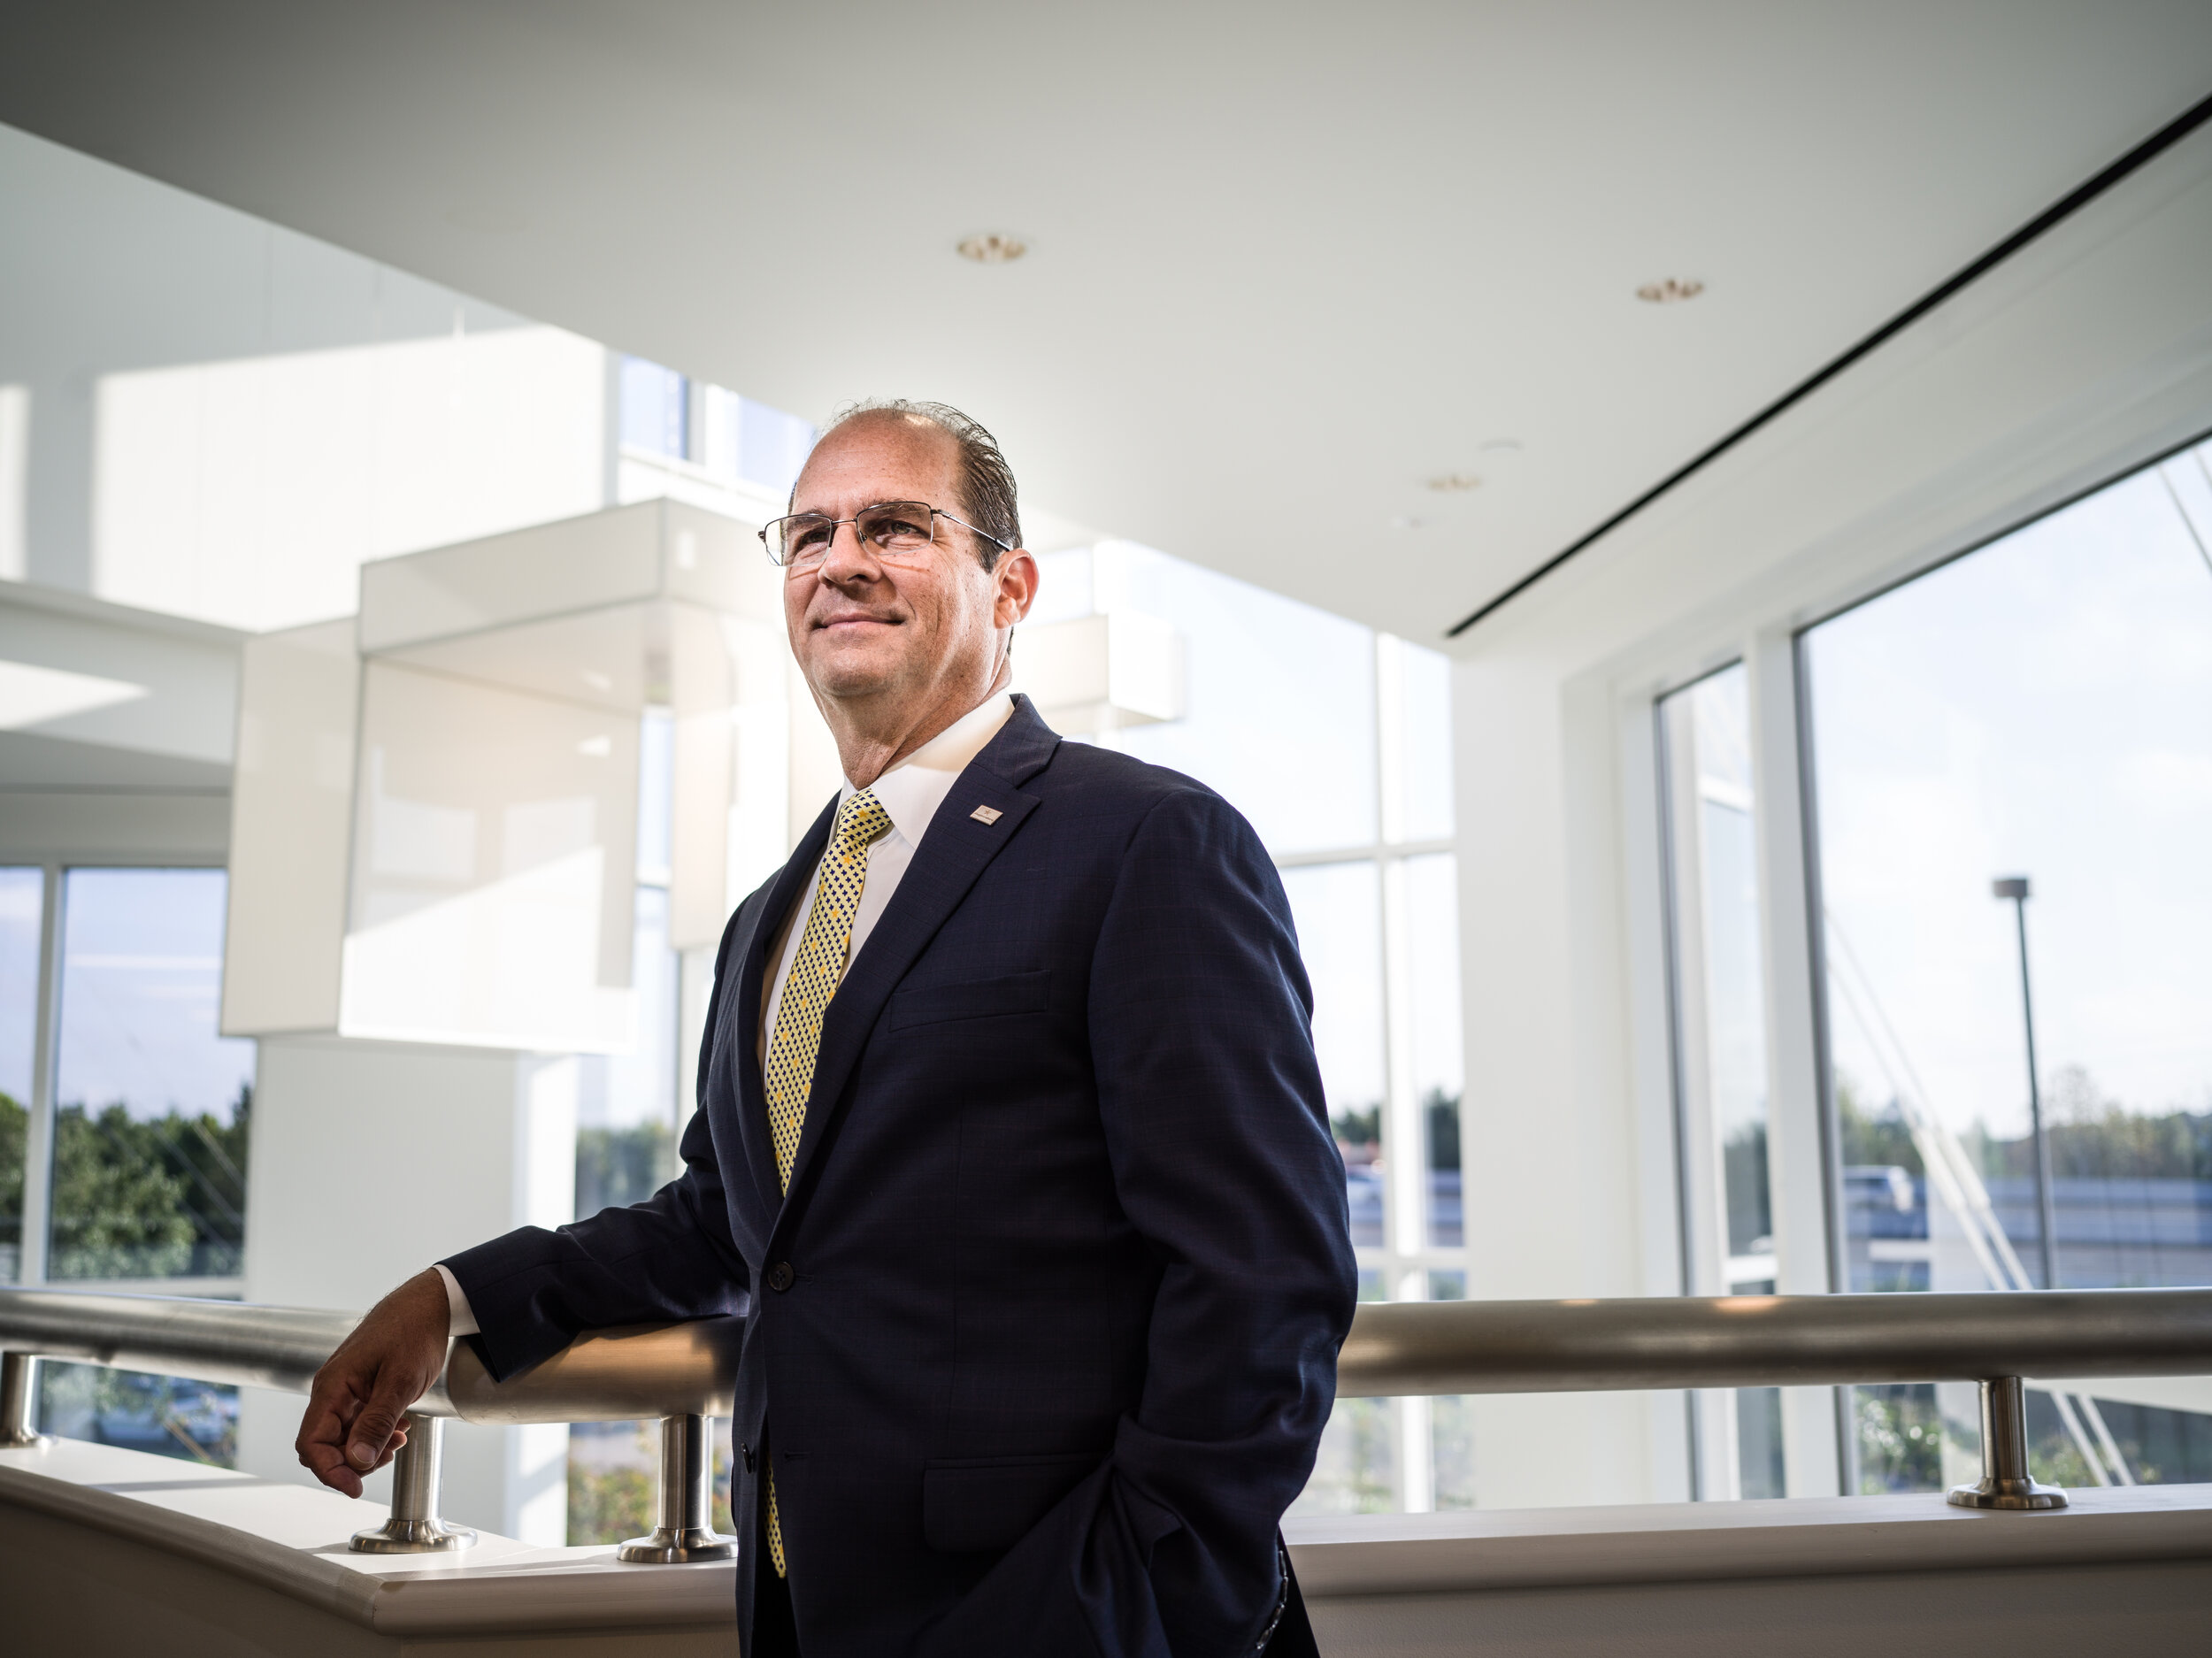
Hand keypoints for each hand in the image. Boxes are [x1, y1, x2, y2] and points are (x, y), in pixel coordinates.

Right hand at [296, 1268, 451, 1497]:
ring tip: (398, 1440)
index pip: (312, 1443)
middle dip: (352, 1461)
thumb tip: (356, 1461)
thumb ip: (377, 1422)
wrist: (429, 1304)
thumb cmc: (413, 1331)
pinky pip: (358, 1424)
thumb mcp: (401, 1381)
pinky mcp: (362, 1391)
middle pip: (325, 1445)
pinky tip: (398, 1429)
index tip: (356, 1488)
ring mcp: (346, 1391)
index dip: (330, 1471)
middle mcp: (333, 1391)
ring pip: (343, 1438)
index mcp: (332, 1387)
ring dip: (366, 1449)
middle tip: (387, 1455)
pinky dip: (375, 1435)